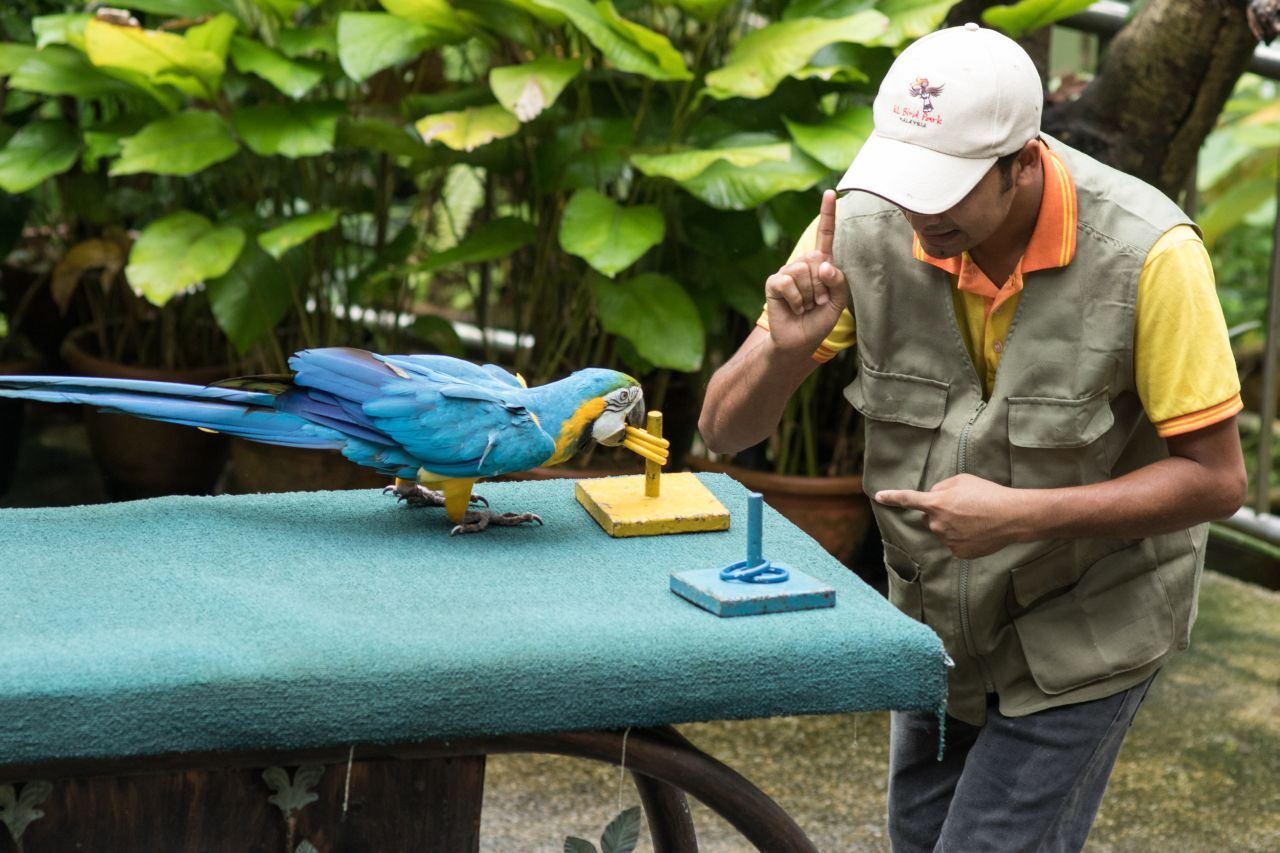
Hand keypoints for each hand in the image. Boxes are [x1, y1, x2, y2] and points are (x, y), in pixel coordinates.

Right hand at [765, 189, 848, 353]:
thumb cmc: (819, 320)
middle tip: (817, 302)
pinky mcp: (774, 282)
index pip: (825, 236)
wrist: (800, 341)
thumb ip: (838, 281)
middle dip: (821, 285)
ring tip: (805, 306)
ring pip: (802, 270)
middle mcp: (803, 264)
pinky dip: (795, 298)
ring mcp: (787, 272)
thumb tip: (822, 264)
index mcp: (821, 265)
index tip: (830, 192)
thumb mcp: (839, 302)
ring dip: (809, 294)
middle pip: (816, 258)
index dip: (827, 214)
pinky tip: (794, 307)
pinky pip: (787, 281)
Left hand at [875, 474, 1026, 558]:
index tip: (878, 496)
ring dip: (954, 525)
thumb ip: (942, 487)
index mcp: (936, 503)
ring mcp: (948, 540)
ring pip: (944, 531)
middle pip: (931, 518)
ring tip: (976, 518)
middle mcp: (937, 524)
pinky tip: (979, 531)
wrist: (1012, 516)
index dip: (892, 497)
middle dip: (941, 512)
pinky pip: (955, 543)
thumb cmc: (988, 493)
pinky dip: (964, 537)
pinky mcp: (959, 553)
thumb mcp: (962, 480)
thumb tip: (933, 496)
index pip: (908, 499)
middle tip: (965, 507)